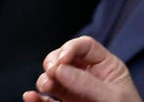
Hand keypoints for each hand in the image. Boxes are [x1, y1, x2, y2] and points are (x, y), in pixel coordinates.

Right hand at [23, 36, 142, 101]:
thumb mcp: (112, 97)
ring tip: (46, 86)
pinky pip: (48, 101)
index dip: (70, 48)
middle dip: (54, 61)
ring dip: (45, 79)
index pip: (85, 46)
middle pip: (65, 58)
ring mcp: (76, 92)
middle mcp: (89, 77)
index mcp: (106, 67)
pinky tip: (30, 97)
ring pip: (54, 78)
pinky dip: (37, 99)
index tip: (61, 60)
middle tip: (52, 72)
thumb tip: (60, 69)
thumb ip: (87, 83)